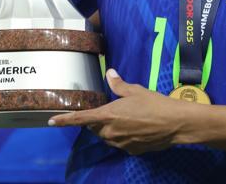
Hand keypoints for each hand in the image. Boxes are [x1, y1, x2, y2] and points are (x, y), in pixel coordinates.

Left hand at [50, 69, 193, 154]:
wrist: (174, 123)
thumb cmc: (154, 103)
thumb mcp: (135, 90)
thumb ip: (118, 84)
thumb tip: (109, 73)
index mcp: (108, 115)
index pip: (80, 119)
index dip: (64, 120)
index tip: (51, 122)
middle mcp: (110, 131)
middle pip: (96, 127)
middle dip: (99, 120)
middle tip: (114, 109)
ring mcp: (120, 143)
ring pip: (107, 136)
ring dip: (111, 128)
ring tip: (129, 118)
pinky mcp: (131, 151)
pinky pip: (121, 143)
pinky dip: (124, 136)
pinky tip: (138, 128)